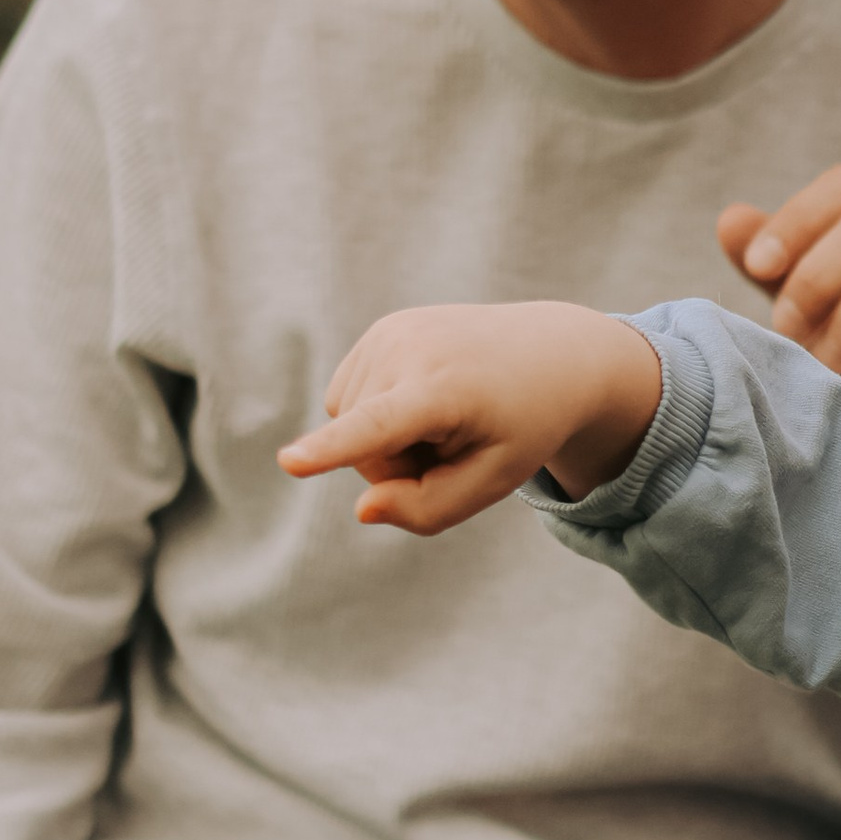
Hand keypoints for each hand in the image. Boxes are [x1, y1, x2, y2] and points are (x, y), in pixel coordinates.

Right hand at [278, 301, 662, 532]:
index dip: (333, 448)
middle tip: (460, 440)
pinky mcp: (381, 329)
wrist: (550, 351)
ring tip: (446, 416)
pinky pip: (349, 400)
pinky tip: (425, 399)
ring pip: (348, 424)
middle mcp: (412, 349)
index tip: (289, 463)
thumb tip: (362, 508)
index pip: (380, 426)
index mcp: (447, 390)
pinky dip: (381, 412)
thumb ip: (429, 510)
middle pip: (367, 452)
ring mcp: (390, 332)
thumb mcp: (495, 481)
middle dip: (402, 466)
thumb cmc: (522, 425)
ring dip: (390, 439)